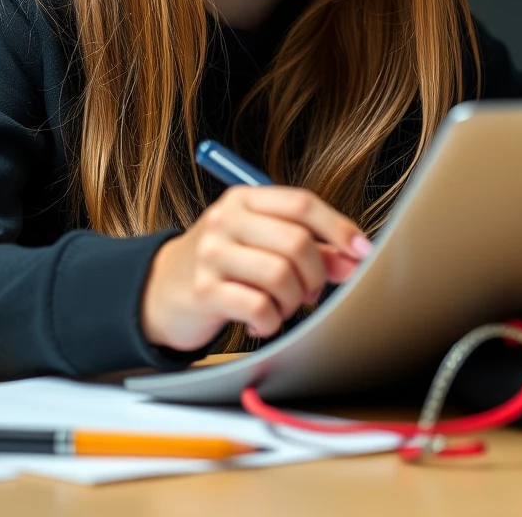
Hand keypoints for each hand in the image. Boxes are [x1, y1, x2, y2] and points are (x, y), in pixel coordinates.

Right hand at [140, 185, 373, 351]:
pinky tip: (261, 323)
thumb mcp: (261, 245)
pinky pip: (258, 307)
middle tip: (309, 292)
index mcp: (244, 200)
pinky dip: (270, 321)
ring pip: (281, 275)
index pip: (302, 203)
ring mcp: (211, 254)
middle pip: (296, 241)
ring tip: (281, 307)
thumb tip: (355, 259)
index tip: (362, 251)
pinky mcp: (203, 290)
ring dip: (293, 301)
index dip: (338, 228)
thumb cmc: (223, 265)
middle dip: (316, 274)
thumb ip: (309, 248)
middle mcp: (225, 219)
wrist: (159, 290)